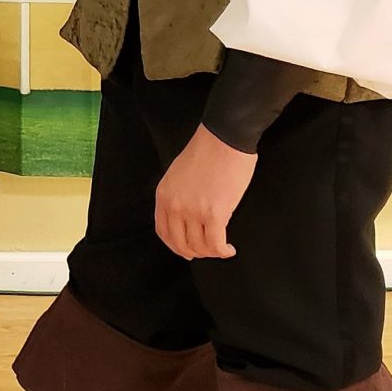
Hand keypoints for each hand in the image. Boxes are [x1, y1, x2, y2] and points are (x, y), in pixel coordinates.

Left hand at [154, 126, 256, 259]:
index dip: (175, 246)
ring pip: (199, 247)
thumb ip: (178, 195)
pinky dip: (222, 251)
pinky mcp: (214, 214)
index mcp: (163, 195)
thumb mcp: (178, 174)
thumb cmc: (207, 151)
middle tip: (207, 252)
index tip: (186, 250)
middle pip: (180, 243)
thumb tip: (188, 216)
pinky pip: (215, 244)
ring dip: (211, 252)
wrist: (224, 138)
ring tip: (221, 248)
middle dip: (195, 252)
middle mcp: (174, 206)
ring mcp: (193, 211)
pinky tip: (228, 249)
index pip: (163, 232)